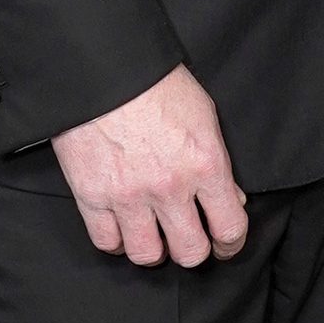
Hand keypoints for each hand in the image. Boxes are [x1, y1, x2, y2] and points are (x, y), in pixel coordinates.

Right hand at [53, 65, 247, 266]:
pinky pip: (107, 242)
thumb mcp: (203, 115)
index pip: (230, 228)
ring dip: (154, 249)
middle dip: (193, 250)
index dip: (231, 244)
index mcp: (205, 164)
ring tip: (153, 234)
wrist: (102, 67)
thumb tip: (229, 199)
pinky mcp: (92, 196)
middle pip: (190, 252)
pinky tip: (123, 228)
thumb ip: (218, 162)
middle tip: (188, 240)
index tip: (224, 244)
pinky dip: (117, 241)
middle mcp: (169, 187)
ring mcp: (129, 195)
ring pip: (147, 255)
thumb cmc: (155, 82)